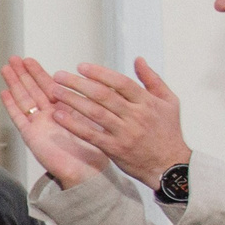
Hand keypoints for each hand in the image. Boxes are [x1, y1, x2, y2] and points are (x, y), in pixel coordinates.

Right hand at [0, 57, 110, 189]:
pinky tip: (5, 93)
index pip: (48, 86)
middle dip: (22, 73)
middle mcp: (49, 116)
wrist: (86, 172)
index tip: (29, 60)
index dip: (38, 73)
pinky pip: (19, 118)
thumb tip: (96, 85)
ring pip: (24, 99)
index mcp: (64, 111)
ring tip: (6, 68)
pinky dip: (12, 105)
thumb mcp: (94, 121)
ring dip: (14, 84)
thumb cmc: (93, 152)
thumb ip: (89, 104)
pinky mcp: (31, 136)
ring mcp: (38, 125)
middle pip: (32, 89)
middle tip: (13, 58)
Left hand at [48, 58, 191, 188]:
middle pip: (103, 95)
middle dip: (79, 83)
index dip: (99, 73)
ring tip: (55, 91)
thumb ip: (152, 79)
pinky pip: (91, 135)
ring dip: (72, 101)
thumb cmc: (168, 132)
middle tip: (59, 75)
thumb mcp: (169, 102)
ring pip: (95, 113)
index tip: (81, 66)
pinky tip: (59, 116)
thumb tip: (138, 59)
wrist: (170, 165)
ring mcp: (125, 133)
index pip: (120, 82)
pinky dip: (74, 125)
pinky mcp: (115, 149)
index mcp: (147, 102)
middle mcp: (136, 116)